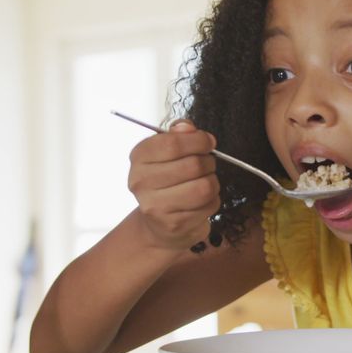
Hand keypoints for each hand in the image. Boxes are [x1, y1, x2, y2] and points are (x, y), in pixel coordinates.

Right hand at [128, 120, 219, 250]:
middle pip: (193, 165)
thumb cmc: (166, 181)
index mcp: (139, 158)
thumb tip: (187, 127)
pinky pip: (209, 206)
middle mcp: (142, 182)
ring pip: (205, 187)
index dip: (198, 140)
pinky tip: (201, 202)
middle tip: (207, 165)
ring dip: (212, 182)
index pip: (173, 143)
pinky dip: (212, 201)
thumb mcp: (167, 152)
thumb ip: (178, 135)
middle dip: (209, 163)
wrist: (158, 225)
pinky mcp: (175, 224)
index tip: (208, 142)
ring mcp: (156, 206)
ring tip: (205, 182)